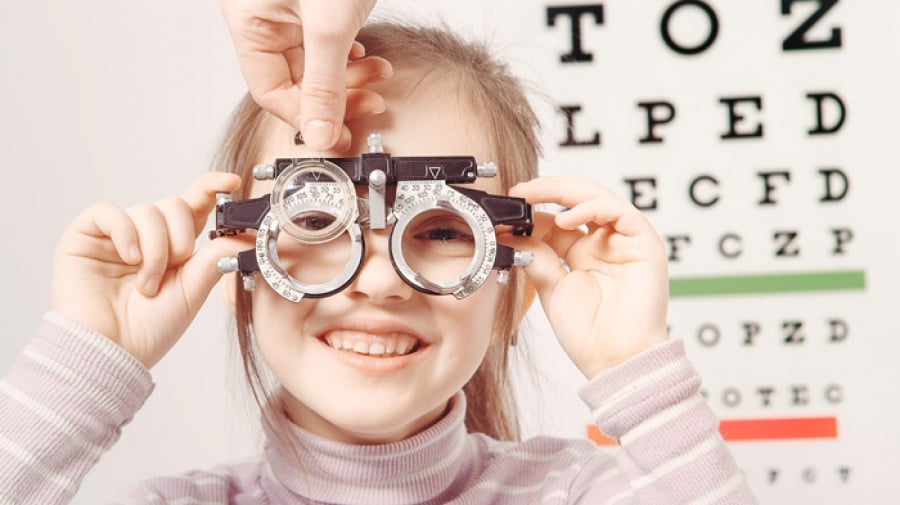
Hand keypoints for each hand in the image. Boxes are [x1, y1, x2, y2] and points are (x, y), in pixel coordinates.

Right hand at [50, 172, 245, 368]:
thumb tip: (246, 235)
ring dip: (154, 248)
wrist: (111, 352)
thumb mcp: (193, 290)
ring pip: (147, 210)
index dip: (211, 188)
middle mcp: (146, 236)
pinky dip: (125, 232)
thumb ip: (215, 258)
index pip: (194, 206)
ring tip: (147, 283)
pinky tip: (129, 258)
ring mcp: (115, 236)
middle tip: (174, 268)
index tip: (231, 182)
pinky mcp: (84, 236)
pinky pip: (109, 212)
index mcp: (174, 246)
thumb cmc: (150, 329)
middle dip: (180, 237)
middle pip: (173, 205)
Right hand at [219, 0, 388, 150]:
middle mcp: (265, 18)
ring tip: (378, 75)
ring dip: (351, 76)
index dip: (307, 117)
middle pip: (295, 81)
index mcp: (249, 22)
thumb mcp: (329, 26)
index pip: (270, 92)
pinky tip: (368, 59)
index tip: (337, 134)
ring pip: (316, 65)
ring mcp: (290, 12)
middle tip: (369, 104)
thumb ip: (325, 83)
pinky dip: (351, 58)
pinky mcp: (315, 7)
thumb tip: (319, 135)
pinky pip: (328, 45)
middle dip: (337, 96)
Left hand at [506, 176, 668, 378]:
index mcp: (583, 253)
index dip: (534, 208)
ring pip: (598, 197)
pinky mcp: (645, 244)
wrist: (615, 361)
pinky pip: (620, 212)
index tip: (507, 205)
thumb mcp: (551, 287)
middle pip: (578, 200)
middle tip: (519, 190)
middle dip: (547, 190)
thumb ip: (536, 256)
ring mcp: (625, 241)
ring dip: (565, 191)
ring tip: (535, 195)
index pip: (558, 217)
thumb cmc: (589, 334)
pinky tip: (566, 218)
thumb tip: (514, 232)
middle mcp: (605, 243)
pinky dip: (592, 208)